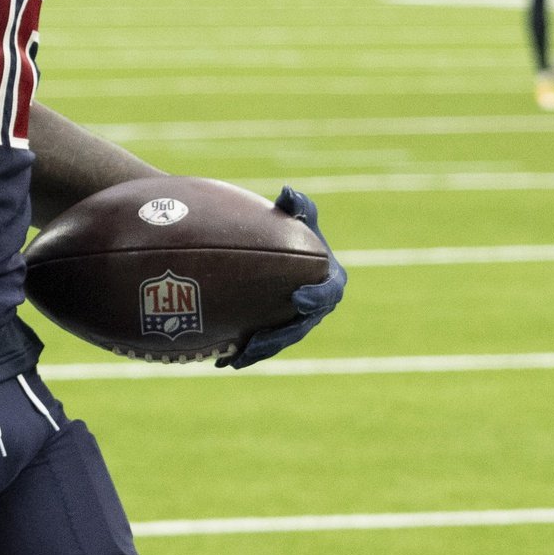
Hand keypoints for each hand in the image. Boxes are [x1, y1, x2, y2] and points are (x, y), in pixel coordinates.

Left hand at [218, 188, 345, 368]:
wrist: (277, 248)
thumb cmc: (294, 227)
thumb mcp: (299, 213)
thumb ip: (298, 204)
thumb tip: (287, 193)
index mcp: (329, 280)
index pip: (329, 292)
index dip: (317, 298)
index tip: (298, 298)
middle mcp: (315, 307)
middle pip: (301, 326)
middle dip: (282, 336)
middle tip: (259, 340)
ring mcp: (296, 322)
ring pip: (280, 341)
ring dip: (261, 351)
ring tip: (239, 356)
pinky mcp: (276, 331)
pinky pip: (262, 346)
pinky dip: (245, 354)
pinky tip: (224, 361)